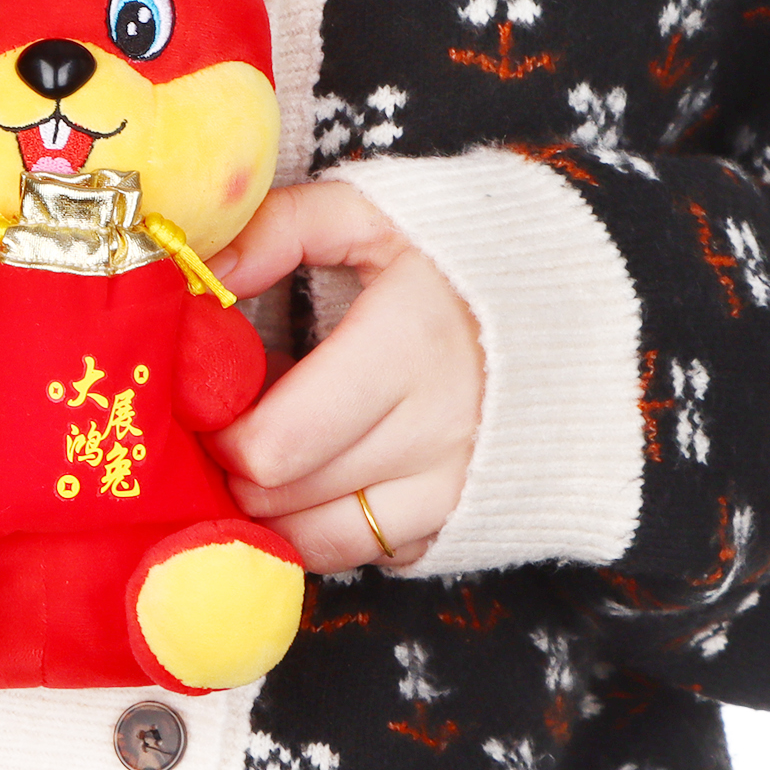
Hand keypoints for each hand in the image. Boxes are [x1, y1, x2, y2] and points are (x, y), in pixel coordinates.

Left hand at [208, 181, 483, 570]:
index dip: (220, 433)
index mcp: (406, 346)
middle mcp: (438, 431)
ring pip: (323, 542)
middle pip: (286, 496)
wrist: (570, 303)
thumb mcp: (368, 212)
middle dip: (233, 469)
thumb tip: (200, 275)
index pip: (277, 443)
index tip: (209, 400)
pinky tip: (320, 480)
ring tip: (266, 455)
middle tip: (225, 426)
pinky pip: (372, 557)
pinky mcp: (466, 520)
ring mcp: (458, 486)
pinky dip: (328, 531)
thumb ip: (278, 229)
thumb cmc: (451, 254)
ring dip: (272, 511)